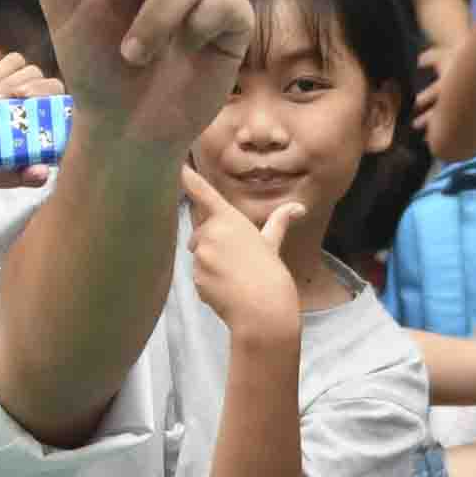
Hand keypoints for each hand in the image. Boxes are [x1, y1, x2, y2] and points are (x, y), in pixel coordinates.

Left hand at [179, 167, 304, 347]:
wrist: (262, 309)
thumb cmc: (271, 273)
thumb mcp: (273, 243)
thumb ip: (279, 221)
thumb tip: (299, 207)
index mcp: (229, 219)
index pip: (202, 193)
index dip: (187, 178)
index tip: (176, 166)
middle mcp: (210, 233)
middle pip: (201, 232)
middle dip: (211, 242)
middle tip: (236, 259)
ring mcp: (200, 256)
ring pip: (199, 254)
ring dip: (211, 262)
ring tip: (234, 276)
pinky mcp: (195, 277)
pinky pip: (199, 275)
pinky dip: (210, 281)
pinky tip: (227, 289)